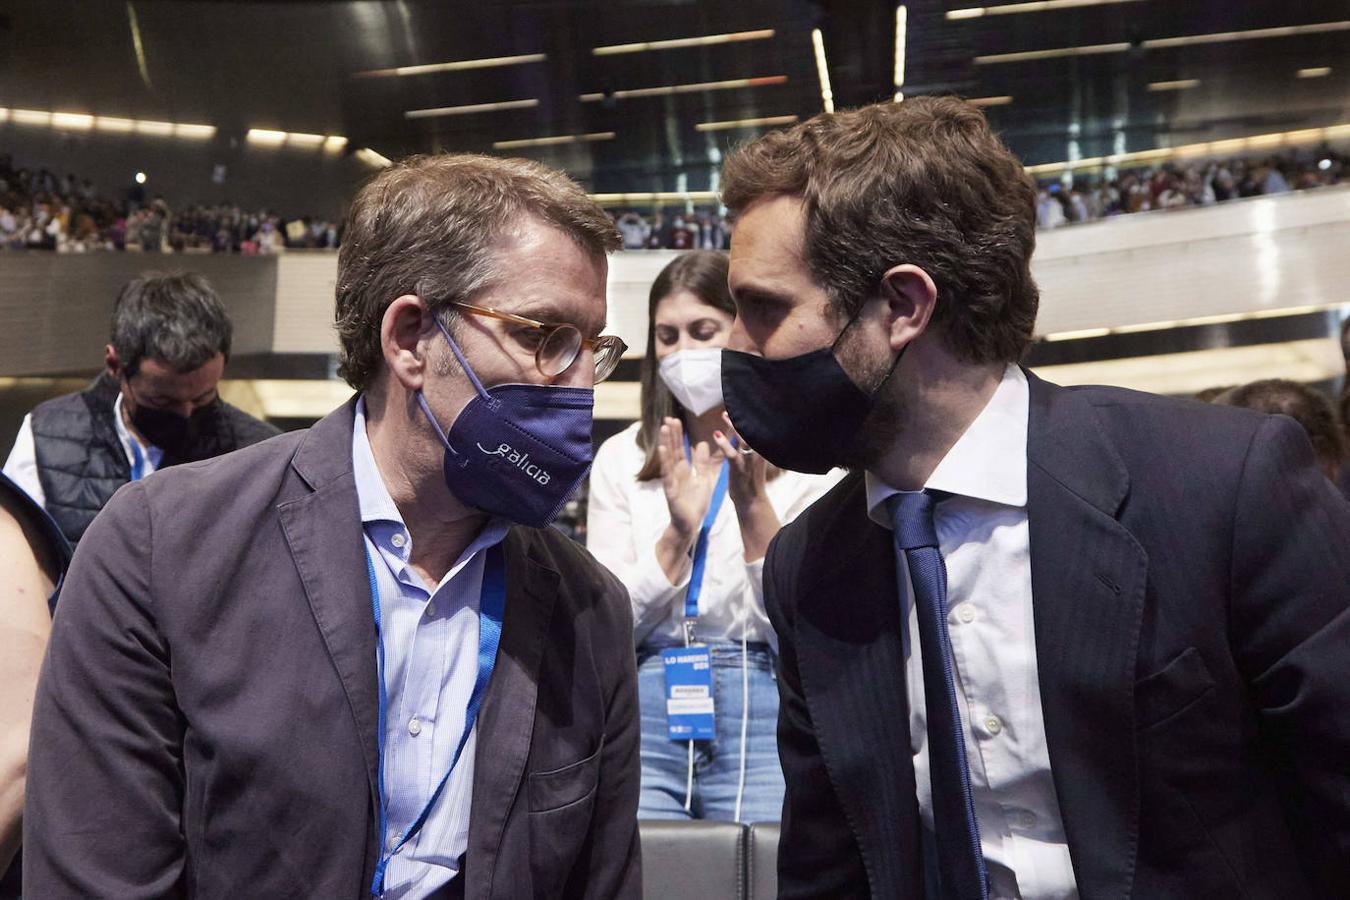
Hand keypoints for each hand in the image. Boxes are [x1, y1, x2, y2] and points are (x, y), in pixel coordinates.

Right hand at [656, 417, 715, 537]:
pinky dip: (665, 462)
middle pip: (673, 450)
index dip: (678, 435)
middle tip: (668, 418)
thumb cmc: (695, 504)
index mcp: (684, 470)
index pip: (680, 449)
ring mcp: (672, 481)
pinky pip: (667, 475)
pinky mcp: (671, 491)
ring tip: (664, 428)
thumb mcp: (704, 479)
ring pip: (668, 459)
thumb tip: (701, 443)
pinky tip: (662, 450)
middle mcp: (676, 473)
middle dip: (671, 435)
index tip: (676, 419)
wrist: (690, 525)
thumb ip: (702, 463)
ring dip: (666, 443)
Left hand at [712, 411, 768, 510]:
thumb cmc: (749, 482)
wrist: (751, 502)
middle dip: (743, 417)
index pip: (755, 429)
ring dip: (733, 426)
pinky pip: (732, 454)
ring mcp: (749, 461)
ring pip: (743, 439)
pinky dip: (724, 443)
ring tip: (724, 414)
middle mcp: (757, 454)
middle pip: (751, 430)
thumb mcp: (750, 462)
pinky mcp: (739, 469)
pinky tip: (715, 434)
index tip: (742, 404)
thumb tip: (742, 436)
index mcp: (760, 450)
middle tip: (735, 403)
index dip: (749, 417)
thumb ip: (747, 448)